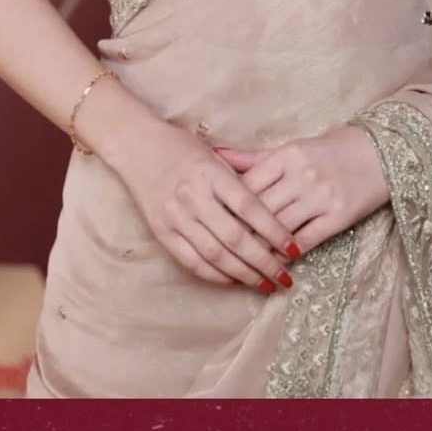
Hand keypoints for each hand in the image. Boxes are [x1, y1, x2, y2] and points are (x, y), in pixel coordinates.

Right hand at [104, 117, 296, 291]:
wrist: (137, 146)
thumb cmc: (182, 146)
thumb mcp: (216, 156)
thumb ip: (239, 183)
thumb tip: (272, 213)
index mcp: (212, 174)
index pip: (250, 208)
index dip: (275, 232)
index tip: (294, 249)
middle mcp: (194, 197)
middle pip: (235, 238)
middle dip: (264, 262)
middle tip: (285, 277)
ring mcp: (176, 217)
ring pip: (215, 255)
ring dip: (243, 274)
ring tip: (266, 284)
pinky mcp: (162, 232)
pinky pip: (191, 261)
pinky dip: (215, 275)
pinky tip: (234, 281)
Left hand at [214, 125, 389, 256]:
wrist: (381, 153)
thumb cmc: (331, 150)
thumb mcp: (292, 148)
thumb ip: (253, 158)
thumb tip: (214, 156)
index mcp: (287, 155)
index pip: (247, 186)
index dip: (229, 208)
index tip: (215, 223)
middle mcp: (302, 175)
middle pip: (260, 210)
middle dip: (240, 232)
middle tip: (223, 250)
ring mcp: (321, 196)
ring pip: (279, 229)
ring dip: (261, 248)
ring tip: (245, 262)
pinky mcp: (338, 216)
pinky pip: (305, 241)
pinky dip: (287, 255)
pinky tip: (277, 262)